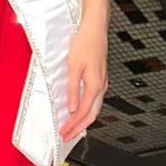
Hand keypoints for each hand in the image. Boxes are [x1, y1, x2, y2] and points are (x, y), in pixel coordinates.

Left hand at [59, 17, 107, 141]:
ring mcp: (102, 83)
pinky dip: (86, 110)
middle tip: (67, 137)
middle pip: (91, 115)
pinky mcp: (99, 79)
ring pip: (94, 109)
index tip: (64, 134)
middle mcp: (101, 87)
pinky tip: (79, 111)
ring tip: (72, 128)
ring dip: (83, 121)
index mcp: (95, 86)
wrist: (95, 29)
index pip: (83, 113)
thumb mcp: (73, 66)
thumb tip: (71, 107)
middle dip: (78, 128)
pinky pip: (94, 101)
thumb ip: (72, 88)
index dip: (72, 125)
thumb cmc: (85, 43)